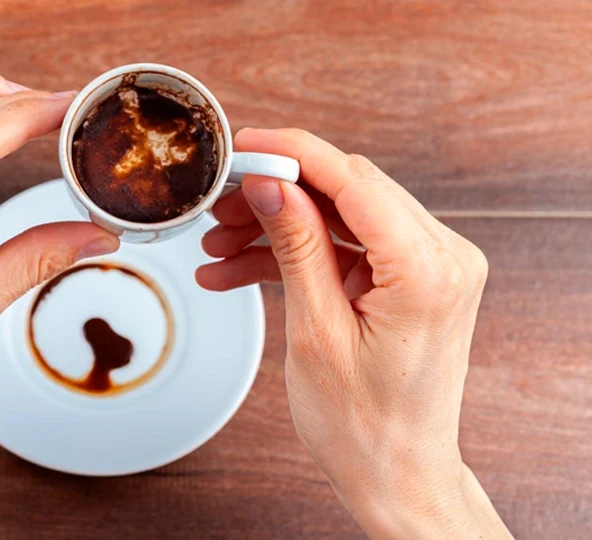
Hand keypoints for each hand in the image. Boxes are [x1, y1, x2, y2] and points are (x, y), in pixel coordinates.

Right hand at [197, 129, 510, 538]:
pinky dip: (296, 253)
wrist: (396, 475)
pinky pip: (346, 247)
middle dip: (276, 194)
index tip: (244, 145)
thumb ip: (296, 247)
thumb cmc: (364, 427)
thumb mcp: (316, 333)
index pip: (355, 181)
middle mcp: (443, 259)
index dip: (292, 154)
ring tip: (219, 249)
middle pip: (347, 191)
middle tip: (218, 207)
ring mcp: (430, 268)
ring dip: (278, 227)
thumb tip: (270, 184)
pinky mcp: (411, 280)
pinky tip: (240, 269)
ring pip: (341, 217)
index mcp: (429, 272)